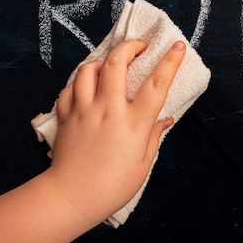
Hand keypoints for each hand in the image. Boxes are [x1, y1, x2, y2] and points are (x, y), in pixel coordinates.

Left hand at [42, 39, 185, 227]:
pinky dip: (79, 82)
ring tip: (110, 66)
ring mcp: (84, 110)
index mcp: (133, 123)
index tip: (177, 46)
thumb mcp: (143, 163)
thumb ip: (154, 136)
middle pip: (116, 63)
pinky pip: (70, 87)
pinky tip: (87, 87)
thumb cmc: (113, 186)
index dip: (169, 61)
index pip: (156, 84)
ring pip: (89, 69)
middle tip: (139, 47)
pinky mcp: (65, 115)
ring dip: (102, 62)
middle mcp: (108, 110)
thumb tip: (166, 118)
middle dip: (129, 47)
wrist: (72, 197)